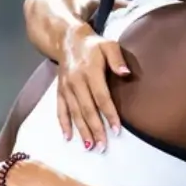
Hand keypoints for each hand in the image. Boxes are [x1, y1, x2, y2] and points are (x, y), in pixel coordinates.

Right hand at [56, 27, 129, 150]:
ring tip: (89, 147)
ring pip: (74, 112)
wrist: (68, 39)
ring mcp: (66, 87)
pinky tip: (68, 137)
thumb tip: (126, 74)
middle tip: (102, 147)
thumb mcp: (109, 45)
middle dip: (95, 129)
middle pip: (87, 108)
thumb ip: (117, 59)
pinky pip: (61, 109)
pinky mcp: (60, 90)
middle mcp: (76, 81)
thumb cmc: (94, 45)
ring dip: (81, 130)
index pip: (101, 96)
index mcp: (90, 70)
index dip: (109, 114)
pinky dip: (63, 123)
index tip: (117, 130)